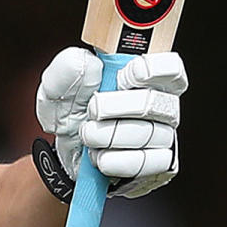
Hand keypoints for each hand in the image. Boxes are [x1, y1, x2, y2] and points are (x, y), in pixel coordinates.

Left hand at [35, 47, 187, 198]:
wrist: (65, 153)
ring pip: (150, 134)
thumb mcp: (58, 87)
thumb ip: (67, 69)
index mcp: (142, 78)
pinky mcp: (158, 163)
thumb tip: (89, 63)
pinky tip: (100, 156)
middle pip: (155, 102)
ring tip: (89, 135)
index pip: (169, 67)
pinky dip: (116, 161)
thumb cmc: (72, 113)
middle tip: (92, 111)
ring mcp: (162, 134)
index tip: (123, 77)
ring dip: (109, 136)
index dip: (151, 71)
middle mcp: (159, 104)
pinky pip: (147, 162)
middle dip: (116, 107)